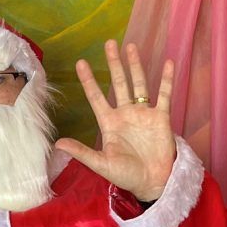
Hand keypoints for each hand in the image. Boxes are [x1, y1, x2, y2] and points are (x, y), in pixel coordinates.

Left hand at [56, 40, 175, 201]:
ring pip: (139, 84)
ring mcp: (144, 113)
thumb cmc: (127, 175)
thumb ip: (82, 152)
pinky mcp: (161, 117)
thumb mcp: (102, 164)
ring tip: (131, 46)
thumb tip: (58, 144)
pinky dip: (166, 79)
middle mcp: (125, 114)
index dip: (89, 80)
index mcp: (109, 123)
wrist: (154, 183)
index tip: (81, 63)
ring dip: (135, 65)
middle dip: (114, 64)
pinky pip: (164, 94)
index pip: (96, 97)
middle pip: (118, 83)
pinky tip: (168, 62)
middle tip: (109, 43)